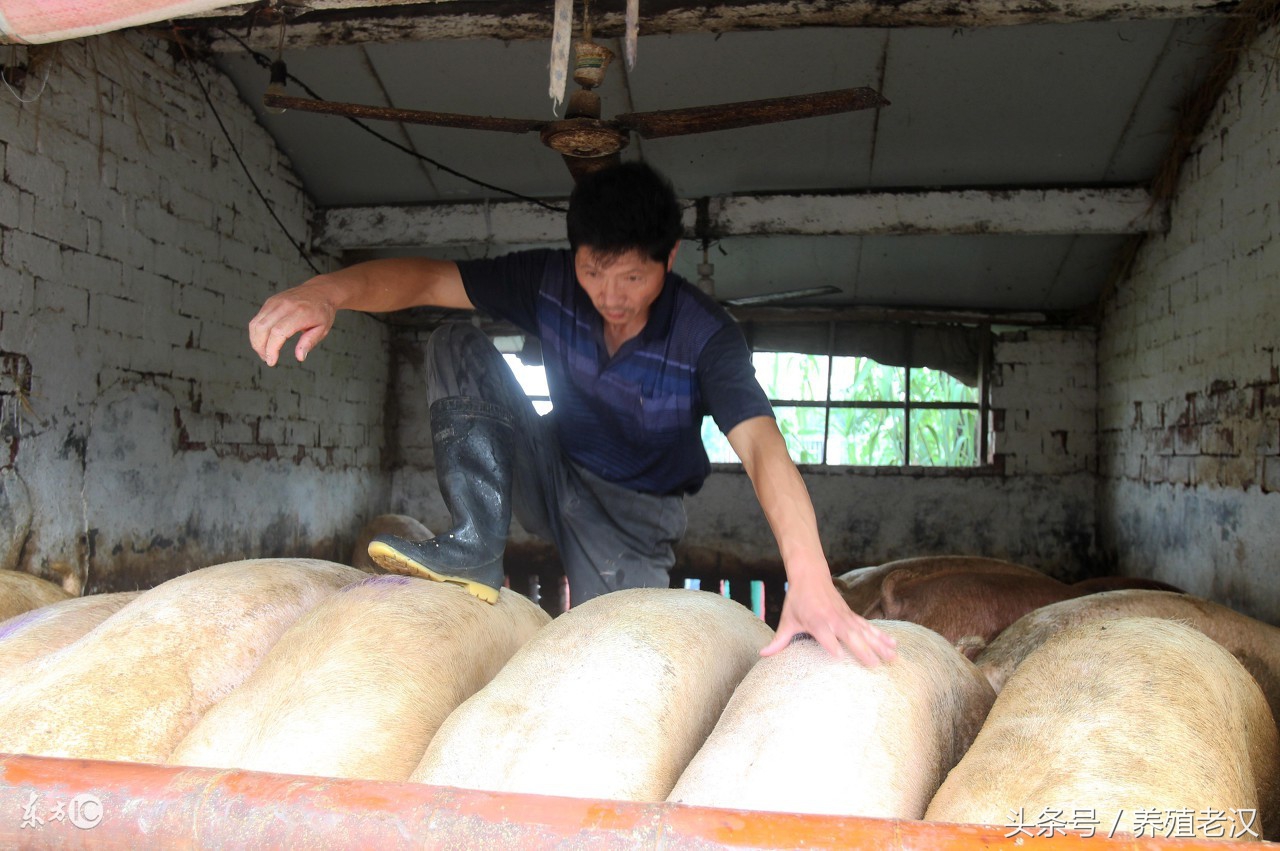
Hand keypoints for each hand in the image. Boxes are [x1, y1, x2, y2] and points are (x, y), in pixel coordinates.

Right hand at [248, 283, 337, 365]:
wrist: (320, 291)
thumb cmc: (322, 311)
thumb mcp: (322, 329)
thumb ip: (309, 342)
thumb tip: (300, 357)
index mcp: (299, 313)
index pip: (278, 332)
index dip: (271, 348)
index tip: (271, 361)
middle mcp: (284, 305)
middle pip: (262, 328)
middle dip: (260, 347)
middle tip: (266, 358)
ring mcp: (275, 302)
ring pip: (255, 324)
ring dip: (255, 341)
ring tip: (264, 352)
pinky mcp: (270, 301)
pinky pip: (257, 319)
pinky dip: (257, 332)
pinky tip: (265, 341)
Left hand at [760, 576, 896, 665]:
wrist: (810, 575)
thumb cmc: (797, 601)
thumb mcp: (787, 620)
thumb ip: (779, 640)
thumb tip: (763, 655)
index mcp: (817, 622)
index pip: (825, 635)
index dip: (831, 645)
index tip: (839, 657)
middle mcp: (834, 619)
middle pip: (850, 635)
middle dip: (862, 649)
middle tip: (874, 665)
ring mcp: (846, 617)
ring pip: (865, 632)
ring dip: (880, 644)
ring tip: (893, 657)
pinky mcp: (852, 616)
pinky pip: (870, 627)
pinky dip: (883, 635)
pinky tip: (894, 644)